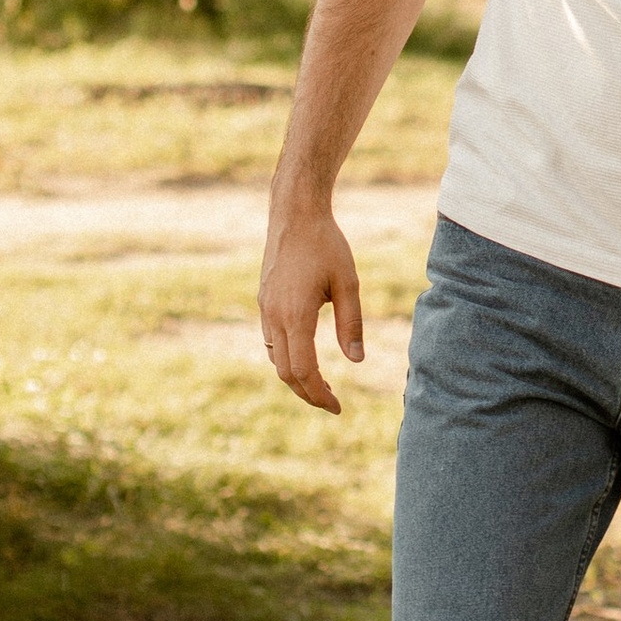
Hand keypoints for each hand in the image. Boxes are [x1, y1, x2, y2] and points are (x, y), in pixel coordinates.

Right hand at [258, 201, 363, 413]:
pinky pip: (271, 340)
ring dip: (295, 377)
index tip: (337, 407)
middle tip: (331, 403)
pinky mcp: (264, 301)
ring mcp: (265, 308)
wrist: (295, 213)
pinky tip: (305, 356)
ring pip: (275, 358)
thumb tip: (356, 361)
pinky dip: (287, 357)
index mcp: (295, 315)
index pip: (303, 371)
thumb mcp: (348, 283)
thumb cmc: (326, 244)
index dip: (319, 395)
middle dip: (307, 393)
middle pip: (285, 372)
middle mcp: (274, 316)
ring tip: (321, 384)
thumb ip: (351, 323)